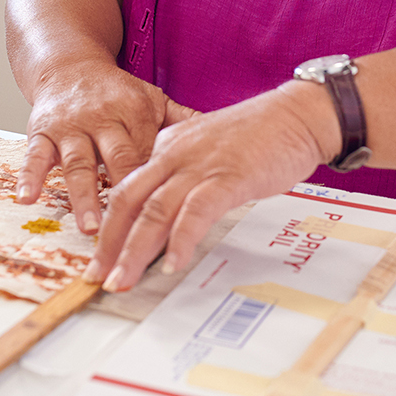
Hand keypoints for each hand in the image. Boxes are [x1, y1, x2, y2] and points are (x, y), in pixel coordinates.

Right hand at [16, 65, 195, 234]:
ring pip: (77, 163)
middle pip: (116, 158)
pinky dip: (29, 176)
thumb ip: (182, 121)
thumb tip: (223, 136)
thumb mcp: (151, 100)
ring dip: (82, 196)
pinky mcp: (41, 131)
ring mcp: (70, 126)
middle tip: (132, 227)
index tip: (169, 214)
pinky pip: (34, 155)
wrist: (68, 65)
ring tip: (90, 226)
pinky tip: (26, 199)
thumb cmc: (115, 92)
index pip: (149, 153)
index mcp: (134, 112)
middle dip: (123, 193)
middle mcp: (102, 118)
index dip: (158, 183)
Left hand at [83, 81, 336, 291]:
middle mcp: (175, 155)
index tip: (101, 257)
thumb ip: (185, 176)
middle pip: (128, 201)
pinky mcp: (228, 177)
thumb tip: (168, 215)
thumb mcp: (208, 152)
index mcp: (167, 148)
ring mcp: (200, 165)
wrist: (297, 115)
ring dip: (134, 250)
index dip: (110, 227)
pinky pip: (196, 212)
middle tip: (98, 277)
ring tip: (122, 280)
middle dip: (109, 244)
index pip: (127, 190)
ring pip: (154, 210)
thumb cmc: (259, 136)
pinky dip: (181, 240)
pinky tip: (173, 265)